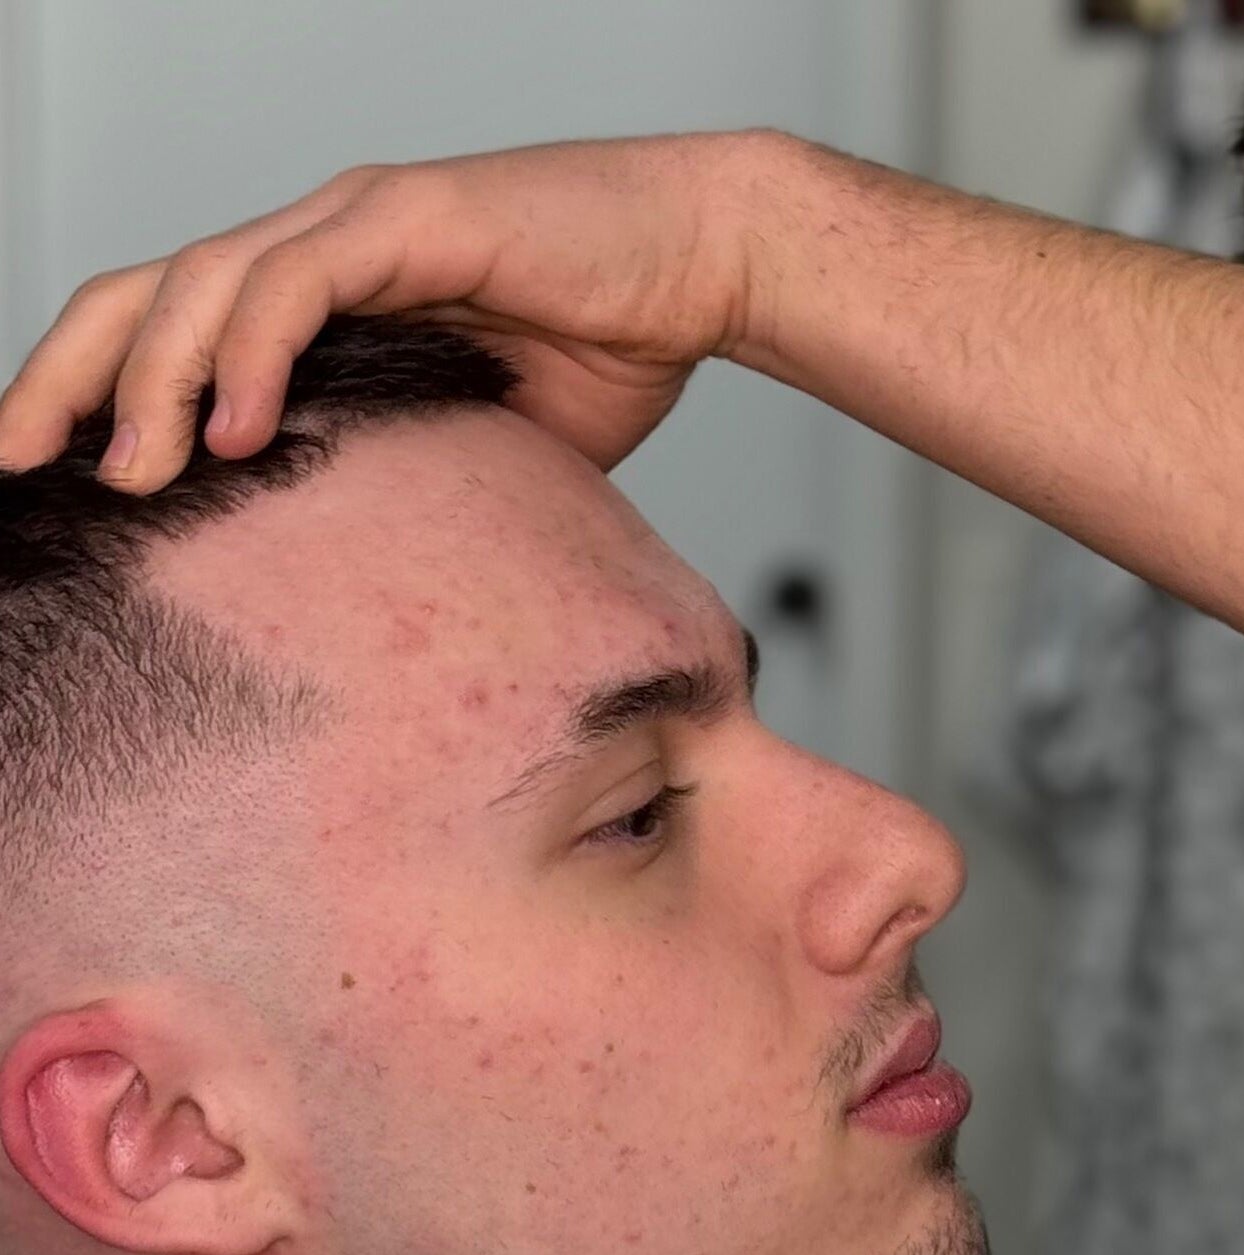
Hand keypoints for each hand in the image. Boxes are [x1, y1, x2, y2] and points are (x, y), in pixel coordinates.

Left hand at [0, 132, 779, 489]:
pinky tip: (228, 427)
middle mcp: (318, 242)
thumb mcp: (487, 442)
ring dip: (144, 382)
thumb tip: (365, 582)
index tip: (50, 480)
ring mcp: (354, 221)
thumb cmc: (618, 344)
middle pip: (140, 292)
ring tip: (126, 475)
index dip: (95, 393)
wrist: (709, 265)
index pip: (170, 326)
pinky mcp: (405, 219)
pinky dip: (248, 356)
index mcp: (325, 289)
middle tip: (15, 466)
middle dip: (64, 380)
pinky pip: (293, 283)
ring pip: (196, 282)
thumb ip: (413, 481)